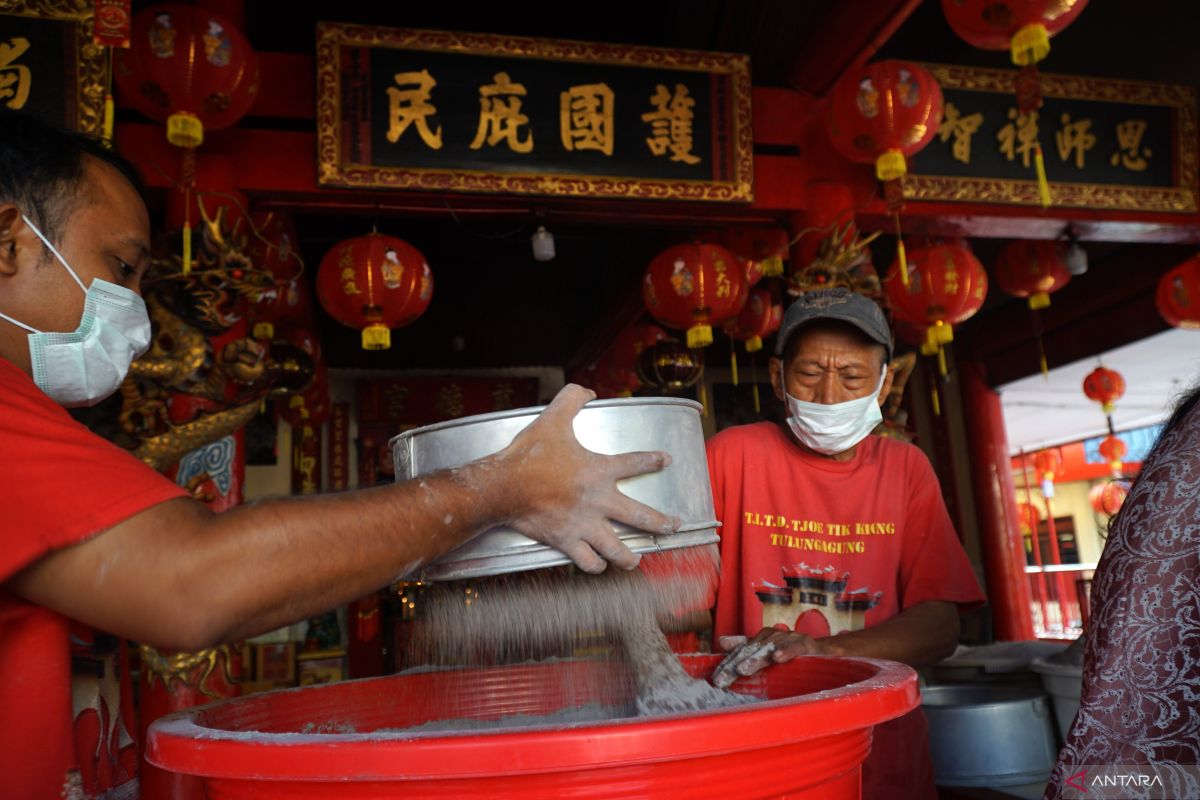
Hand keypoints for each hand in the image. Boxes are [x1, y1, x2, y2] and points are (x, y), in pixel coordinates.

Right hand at [493, 384, 679, 573]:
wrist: (504, 486)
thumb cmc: (529, 455)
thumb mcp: (553, 418)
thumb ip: (572, 399)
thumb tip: (587, 390)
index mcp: (600, 470)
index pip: (635, 463)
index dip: (653, 460)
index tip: (666, 461)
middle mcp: (599, 501)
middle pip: (642, 516)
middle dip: (662, 523)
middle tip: (674, 526)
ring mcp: (585, 525)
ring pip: (618, 549)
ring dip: (630, 557)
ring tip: (637, 560)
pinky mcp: (567, 541)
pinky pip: (587, 561)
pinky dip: (594, 565)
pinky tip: (598, 565)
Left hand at [711, 627, 839, 688]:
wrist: (824, 652)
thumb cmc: (792, 655)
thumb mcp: (768, 654)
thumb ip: (746, 648)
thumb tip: (722, 641)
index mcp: (761, 640)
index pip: (739, 652)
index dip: (727, 664)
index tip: (715, 679)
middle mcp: (771, 637)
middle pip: (749, 651)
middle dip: (734, 665)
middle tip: (723, 679)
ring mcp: (787, 638)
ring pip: (768, 648)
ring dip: (756, 659)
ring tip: (743, 669)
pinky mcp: (804, 643)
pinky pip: (794, 647)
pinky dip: (786, 651)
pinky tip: (778, 658)